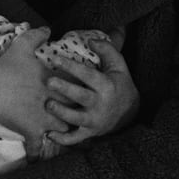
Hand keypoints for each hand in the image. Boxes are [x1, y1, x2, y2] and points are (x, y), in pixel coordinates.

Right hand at [0, 26, 69, 159]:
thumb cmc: (8, 68)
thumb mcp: (23, 45)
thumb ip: (37, 35)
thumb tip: (46, 28)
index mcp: (55, 82)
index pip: (76, 87)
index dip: (80, 89)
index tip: (82, 90)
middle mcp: (55, 102)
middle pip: (75, 109)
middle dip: (77, 111)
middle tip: (78, 111)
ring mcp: (45, 119)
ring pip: (63, 129)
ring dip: (62, 131)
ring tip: (63, 133)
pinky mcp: (32, 131)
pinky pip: (36, 147)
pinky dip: (35, 153)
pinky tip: (35, 159)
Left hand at [44, 28, 138, 146]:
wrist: (130, 113)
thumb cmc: (120, 84)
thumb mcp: (119, 66)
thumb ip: (107, 50)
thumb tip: (91, 40)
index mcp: (106, 86)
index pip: (87, 75)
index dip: (71, 66)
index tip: (55, 58)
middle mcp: (100, 104)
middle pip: (80, 96)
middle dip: (64, 89)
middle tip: (49, 81)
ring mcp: (94, 121)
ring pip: (75, 119)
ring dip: (61, 112)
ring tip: (48, 104)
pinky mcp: (89, 133)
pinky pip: (74, 139)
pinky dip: (62, 139)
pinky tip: (49, 133)